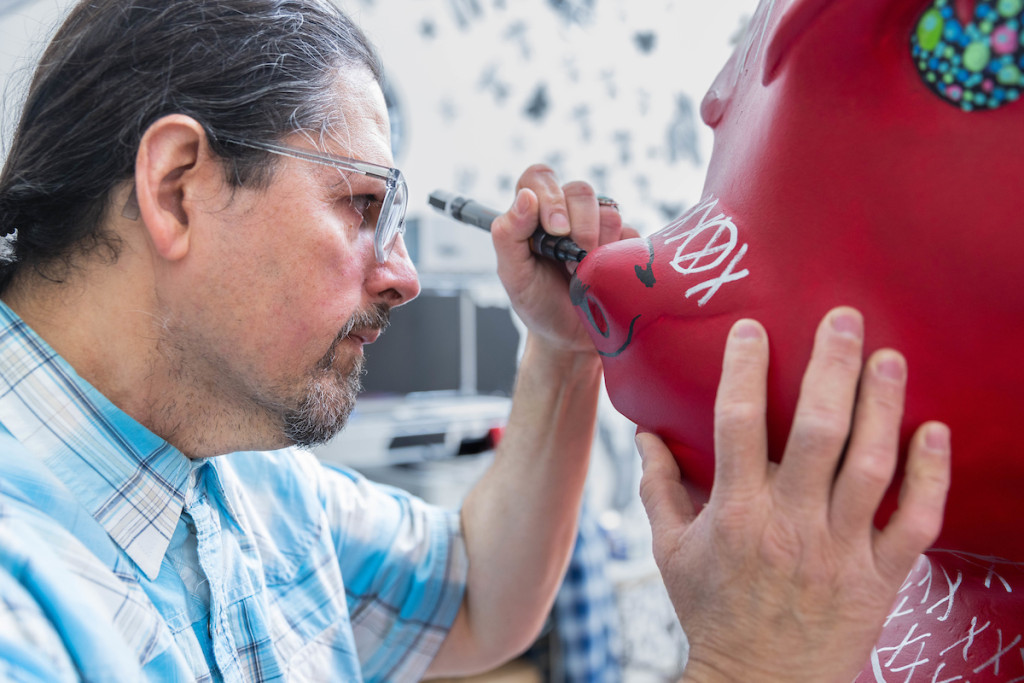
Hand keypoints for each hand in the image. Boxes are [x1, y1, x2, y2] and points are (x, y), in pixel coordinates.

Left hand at [490, 164, 637, 352]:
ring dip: (597, 247)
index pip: (540, 178)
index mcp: (534, 214)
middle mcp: (567, 213)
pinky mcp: (624, 243)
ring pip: (608, 211)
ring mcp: (598, 226)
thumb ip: (508, 235)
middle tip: (571, 261)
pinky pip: (630, 234)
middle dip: (579, 227)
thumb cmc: (537, 304)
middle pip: (580, 190)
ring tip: (583, 275)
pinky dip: (617, 257)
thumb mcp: (513, 276)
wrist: (570, 339)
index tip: (554, 230)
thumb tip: (525, 197)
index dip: (549, 195)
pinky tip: (604, 277)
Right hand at [637, 307, 951, 682]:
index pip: (736, 425)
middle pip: (816, 432)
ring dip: (882, 406)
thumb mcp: (669, 551)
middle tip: (844, 319)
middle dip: (831, 368)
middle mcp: (789, 525)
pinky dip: (930, 477)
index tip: (753, 329)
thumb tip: (644, 433)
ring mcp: (839, 551)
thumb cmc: (713, 612)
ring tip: (889, 358)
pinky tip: (934, 431)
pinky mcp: (879, 578)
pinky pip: (915, 523)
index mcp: (734, 514)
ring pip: (870, 466)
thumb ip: (658, 488)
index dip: (744, 371)